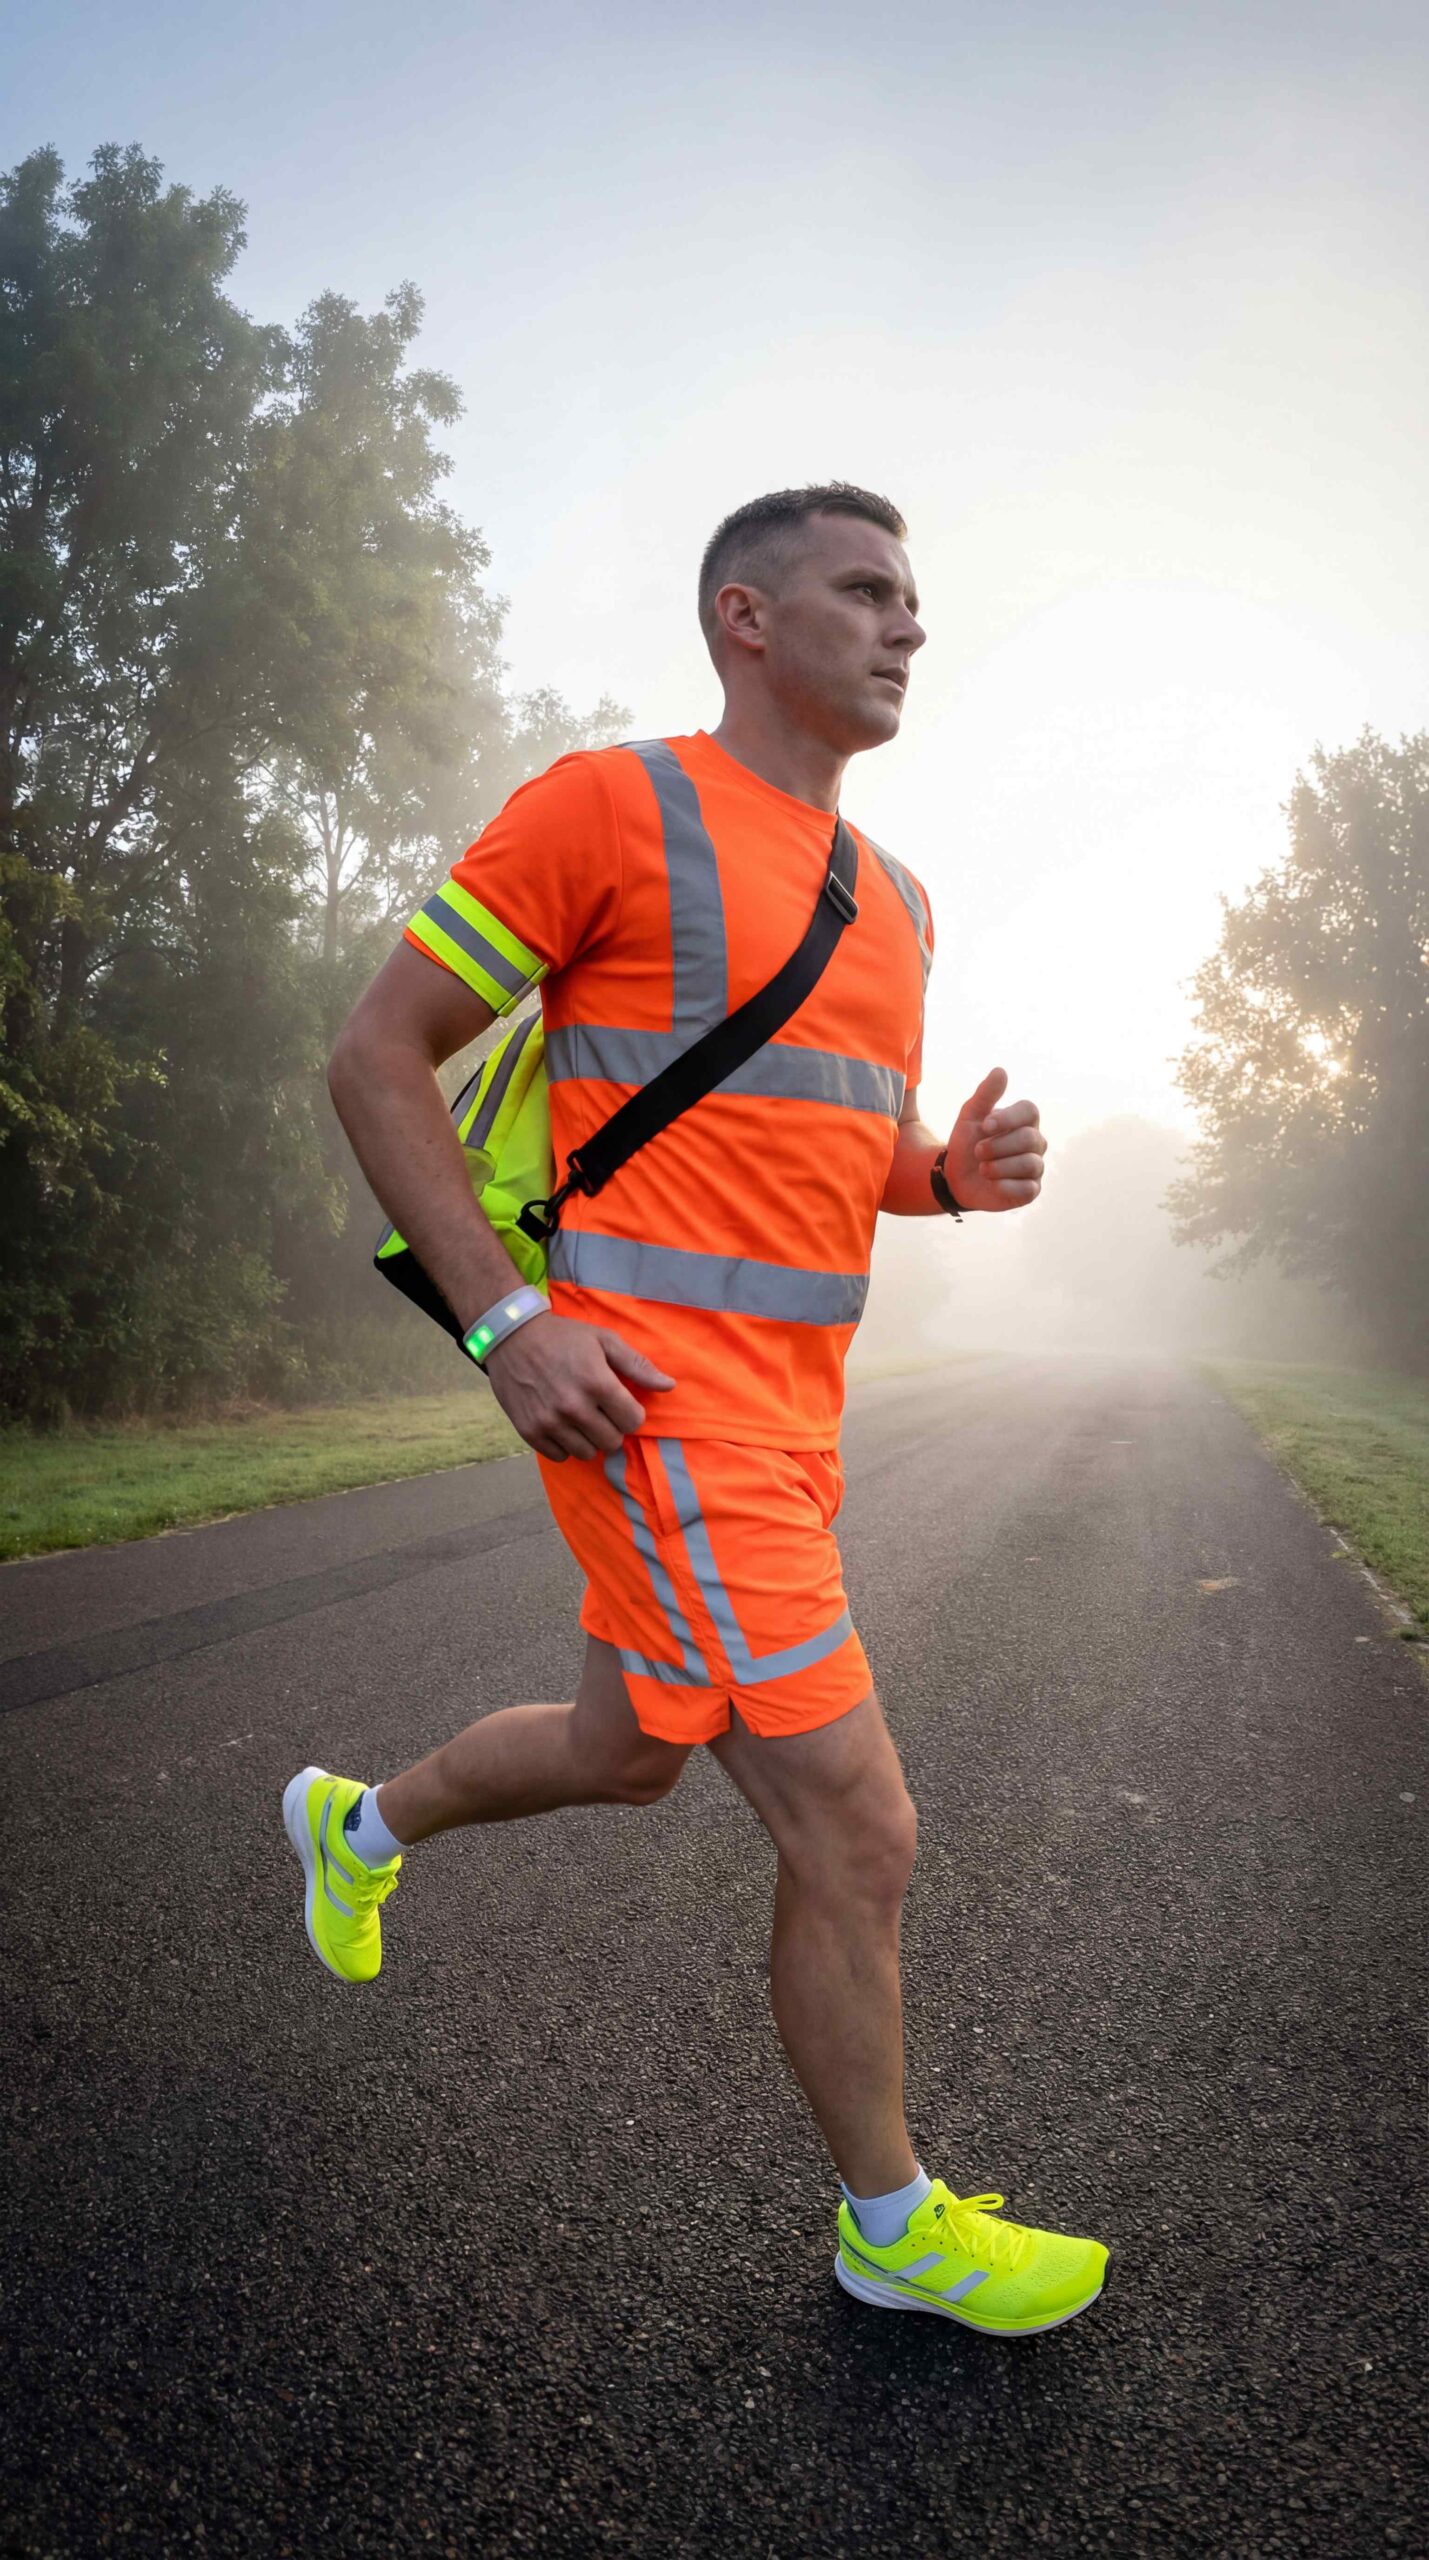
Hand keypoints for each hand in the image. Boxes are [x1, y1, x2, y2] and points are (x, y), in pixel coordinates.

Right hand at [485, 1313, 674, 1459]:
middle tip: (600, 1410)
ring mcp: (550, 1422)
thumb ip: (638, 1365)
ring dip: (590, 1438)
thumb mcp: (604, 1340)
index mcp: (597, 1383)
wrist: (512, 1337)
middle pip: (612, 1441)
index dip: (631, 1413)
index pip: (633, 1421)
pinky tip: (562, 1425)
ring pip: (587, 1453)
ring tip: (581, 1418)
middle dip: (612, 1427)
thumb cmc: (563, 1337)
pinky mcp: (530, 1431)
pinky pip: (561, 1456)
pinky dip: (565, 1445)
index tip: (620, 1403)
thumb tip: (669, 1386)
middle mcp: (574, 1406)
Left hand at [942, 1066, 1046, 1211]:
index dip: (1008, 1118)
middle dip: (997, 1146)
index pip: (1029, 1111)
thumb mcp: (970, 1116)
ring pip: (1029, 1164)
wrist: (955, 1177)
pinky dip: (1005, 1185)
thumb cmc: (967, 1142)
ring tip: (982, 1168)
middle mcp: (1036, 1142)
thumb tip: (1000, 1070)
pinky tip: (991, 1183)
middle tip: (977, 1151)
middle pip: (1028, 1139)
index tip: (985, 1125)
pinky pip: (1027, 1188)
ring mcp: (1036, 1167)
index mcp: (1024, 1120)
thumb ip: (986, 1094)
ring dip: (999, 1166)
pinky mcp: (1031, 1191)